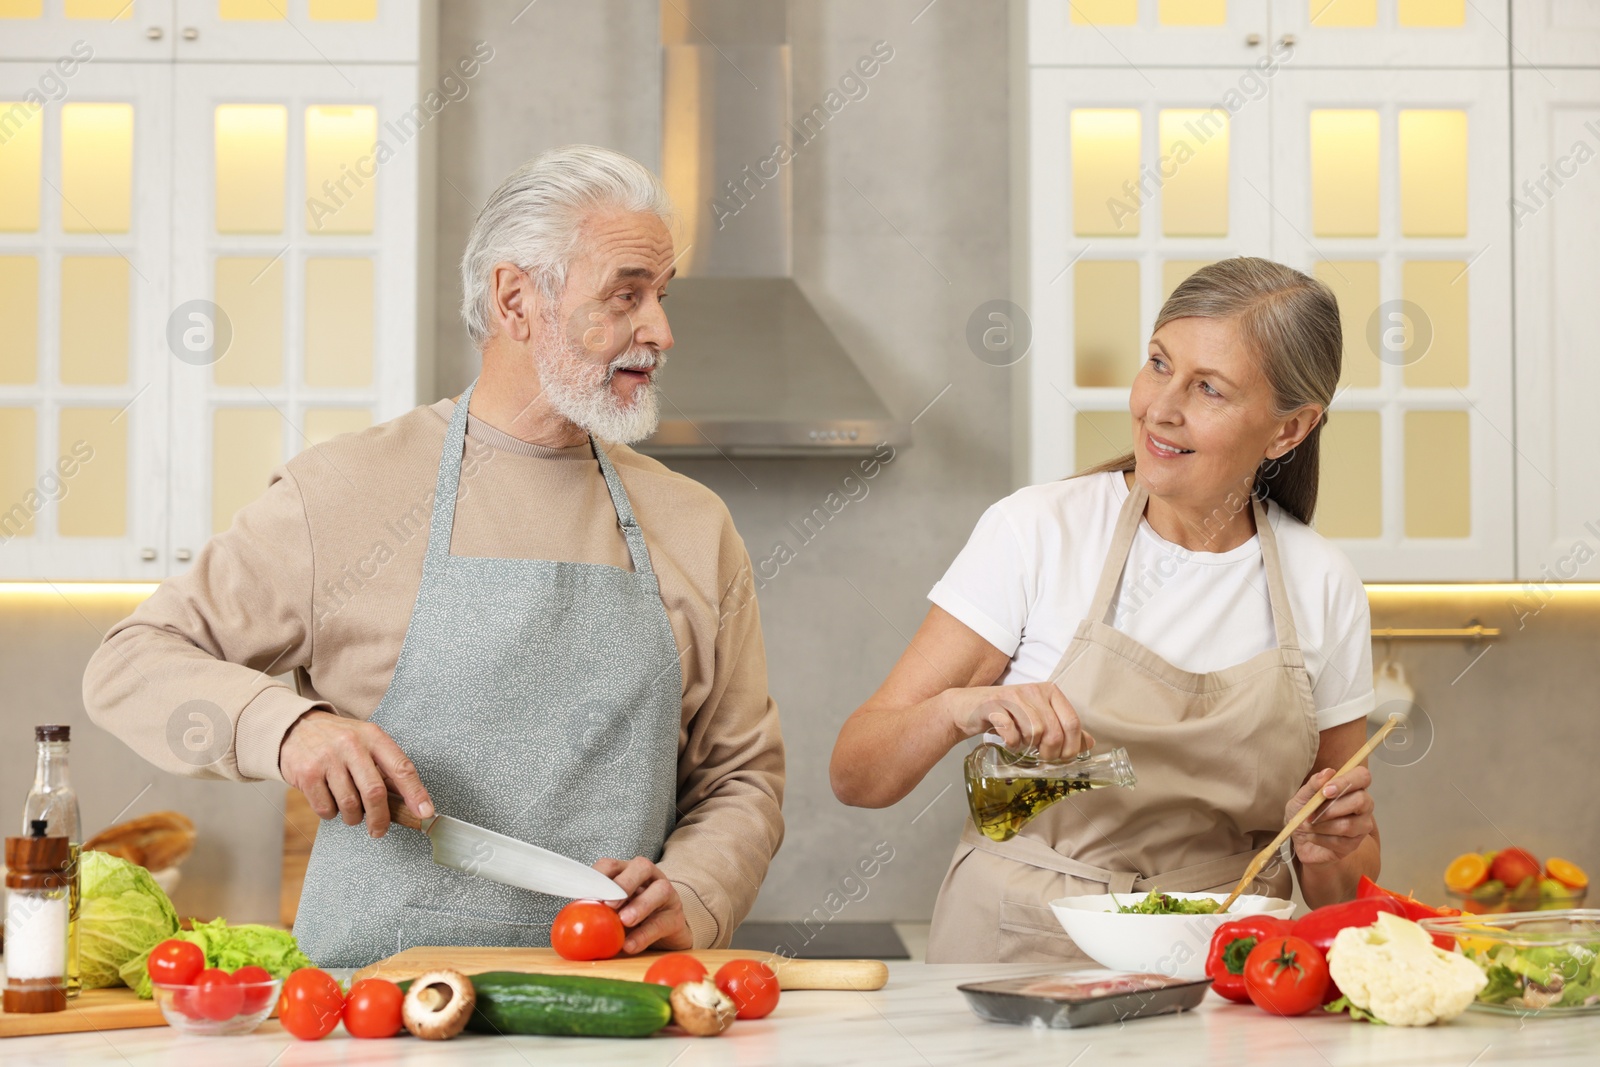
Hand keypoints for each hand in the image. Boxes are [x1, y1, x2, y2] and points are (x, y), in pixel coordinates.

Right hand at [279, 710, 433, 837]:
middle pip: (374, 792)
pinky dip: (332, 813)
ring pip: (350, 805)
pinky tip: (331, 801)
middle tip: (379, 829)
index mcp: (373, 736)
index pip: (401, 767)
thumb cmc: (338, 739)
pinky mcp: (307, 774)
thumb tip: (410, 799)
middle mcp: (352, 745)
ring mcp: (328, 759)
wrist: (296, 728)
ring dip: (354, 818)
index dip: (416, 793)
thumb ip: (385, 767)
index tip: (425, 813)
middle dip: (380, 818)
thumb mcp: (365, 742)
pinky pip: (326, 809)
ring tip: (352, 812)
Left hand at [593, 857, 691, 954]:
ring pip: (660, 890)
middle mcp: (650, 879)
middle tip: (609, 903)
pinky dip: (644, 934)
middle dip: (624, 883)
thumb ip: (596, 914)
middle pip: (641, 867)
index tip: (586, 892)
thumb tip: (569, 923)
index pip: (611, 865)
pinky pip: (662, 922)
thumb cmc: (633, 922)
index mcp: (628, 873)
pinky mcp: (675, 918)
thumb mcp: (612, 915)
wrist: (664, 939)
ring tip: (624, 921)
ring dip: (640, 905)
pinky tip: (630, 945)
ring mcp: (667, 896)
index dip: (598, 875)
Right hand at [945, 682, 1094, 759]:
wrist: (968, 708)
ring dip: (1029, 747)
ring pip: (1035, 731)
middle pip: (1054, 730)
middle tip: (1042, 759)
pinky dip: (1012, 743)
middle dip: (1050, 752)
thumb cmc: (1007, 716)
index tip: (1062, 758)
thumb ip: (1063, 729)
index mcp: (1050, 691)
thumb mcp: (1038, 720)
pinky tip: (1008, 742)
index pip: (1072, 721)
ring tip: (1023, 746)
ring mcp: (1013, 696)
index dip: (1071, 746)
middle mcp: (1034, 690)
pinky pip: (1011, 731)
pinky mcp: (994, 705)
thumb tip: (1089, 743)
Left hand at [1286, 765, 1375, 865]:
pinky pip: (1340, 842)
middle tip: (1311, 813)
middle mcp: (1363, 805)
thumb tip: (1328, 772)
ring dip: (1321, 825)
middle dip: (1331, 808)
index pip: (1363, 776)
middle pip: (1361, 801)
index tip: (1325, 791)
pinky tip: (1312, 836)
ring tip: (1308, 825)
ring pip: (1348, 825)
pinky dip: (1320, 838)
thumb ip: (1314, 785)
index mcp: (1352, 787)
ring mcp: (1362, 826)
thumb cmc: (1304, 812)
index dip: (1346, 781)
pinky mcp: (1354, 844)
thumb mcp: (1302, 797)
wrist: (1300, 839)